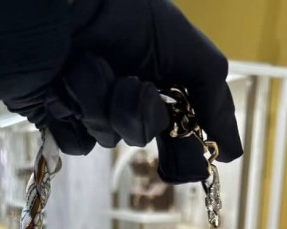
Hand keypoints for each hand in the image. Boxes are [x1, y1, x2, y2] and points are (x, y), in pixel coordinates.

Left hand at [4, 0, 241, 183]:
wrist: (53, 7)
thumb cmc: (118, 11)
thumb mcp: (180, 43)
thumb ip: (212, 92)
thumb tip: (233, 152)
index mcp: (157, 74)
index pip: (181, 122)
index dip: (186, 139)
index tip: (194, 157)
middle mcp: (125, 92)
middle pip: (145, 132)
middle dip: (137, 110)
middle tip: (129, 86)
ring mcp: (91, 107)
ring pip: (110, 137)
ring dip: (100, 102)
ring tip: (86, 64)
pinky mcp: (59, 117)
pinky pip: (77, 143)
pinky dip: (72, 115)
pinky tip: (61, 86)